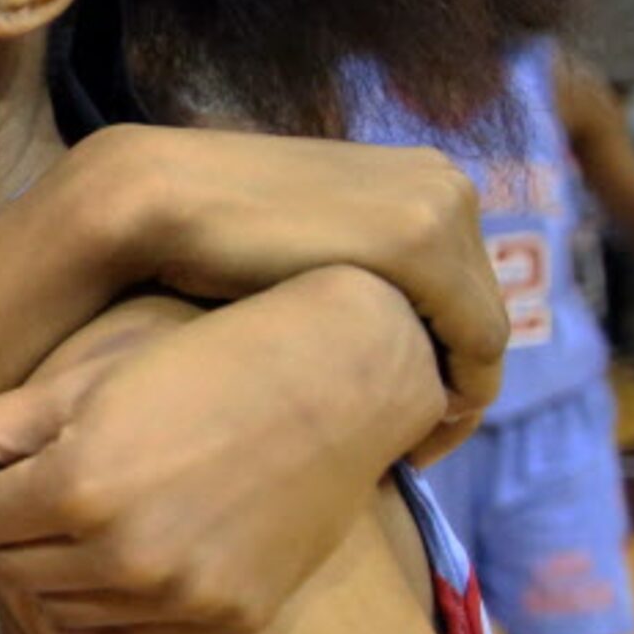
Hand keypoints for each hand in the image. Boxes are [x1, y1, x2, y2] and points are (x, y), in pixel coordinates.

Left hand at [0, 271, 437, 633]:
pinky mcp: (226, 625)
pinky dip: (109, 615)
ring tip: (97, 525)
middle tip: (62, 494)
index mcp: (78, 488)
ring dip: (61, 576)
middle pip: (15, 572)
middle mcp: (126, 556)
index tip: (35, 463)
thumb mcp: (77, 382)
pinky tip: (131, 566)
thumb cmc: (194, 368)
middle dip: (22, 534)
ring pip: (63, 614)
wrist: (333, 384)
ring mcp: (180, 599)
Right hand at [72, 125, 502, 461]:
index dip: (444, 363)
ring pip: (485, 336)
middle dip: (450, 383)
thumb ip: (339, 282)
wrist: (149, 196)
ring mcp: (439, 207)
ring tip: (405, 453)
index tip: (406, 425)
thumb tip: (350, 344)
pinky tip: (412, 444)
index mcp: (415, 180)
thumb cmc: (196, 237)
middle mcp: (442, 183)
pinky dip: (458, 400)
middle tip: (407, 449)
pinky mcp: (421, 242)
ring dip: (453, 398)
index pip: (463, 290)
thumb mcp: (294, 261)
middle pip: (479, 313)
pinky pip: (477, 345)